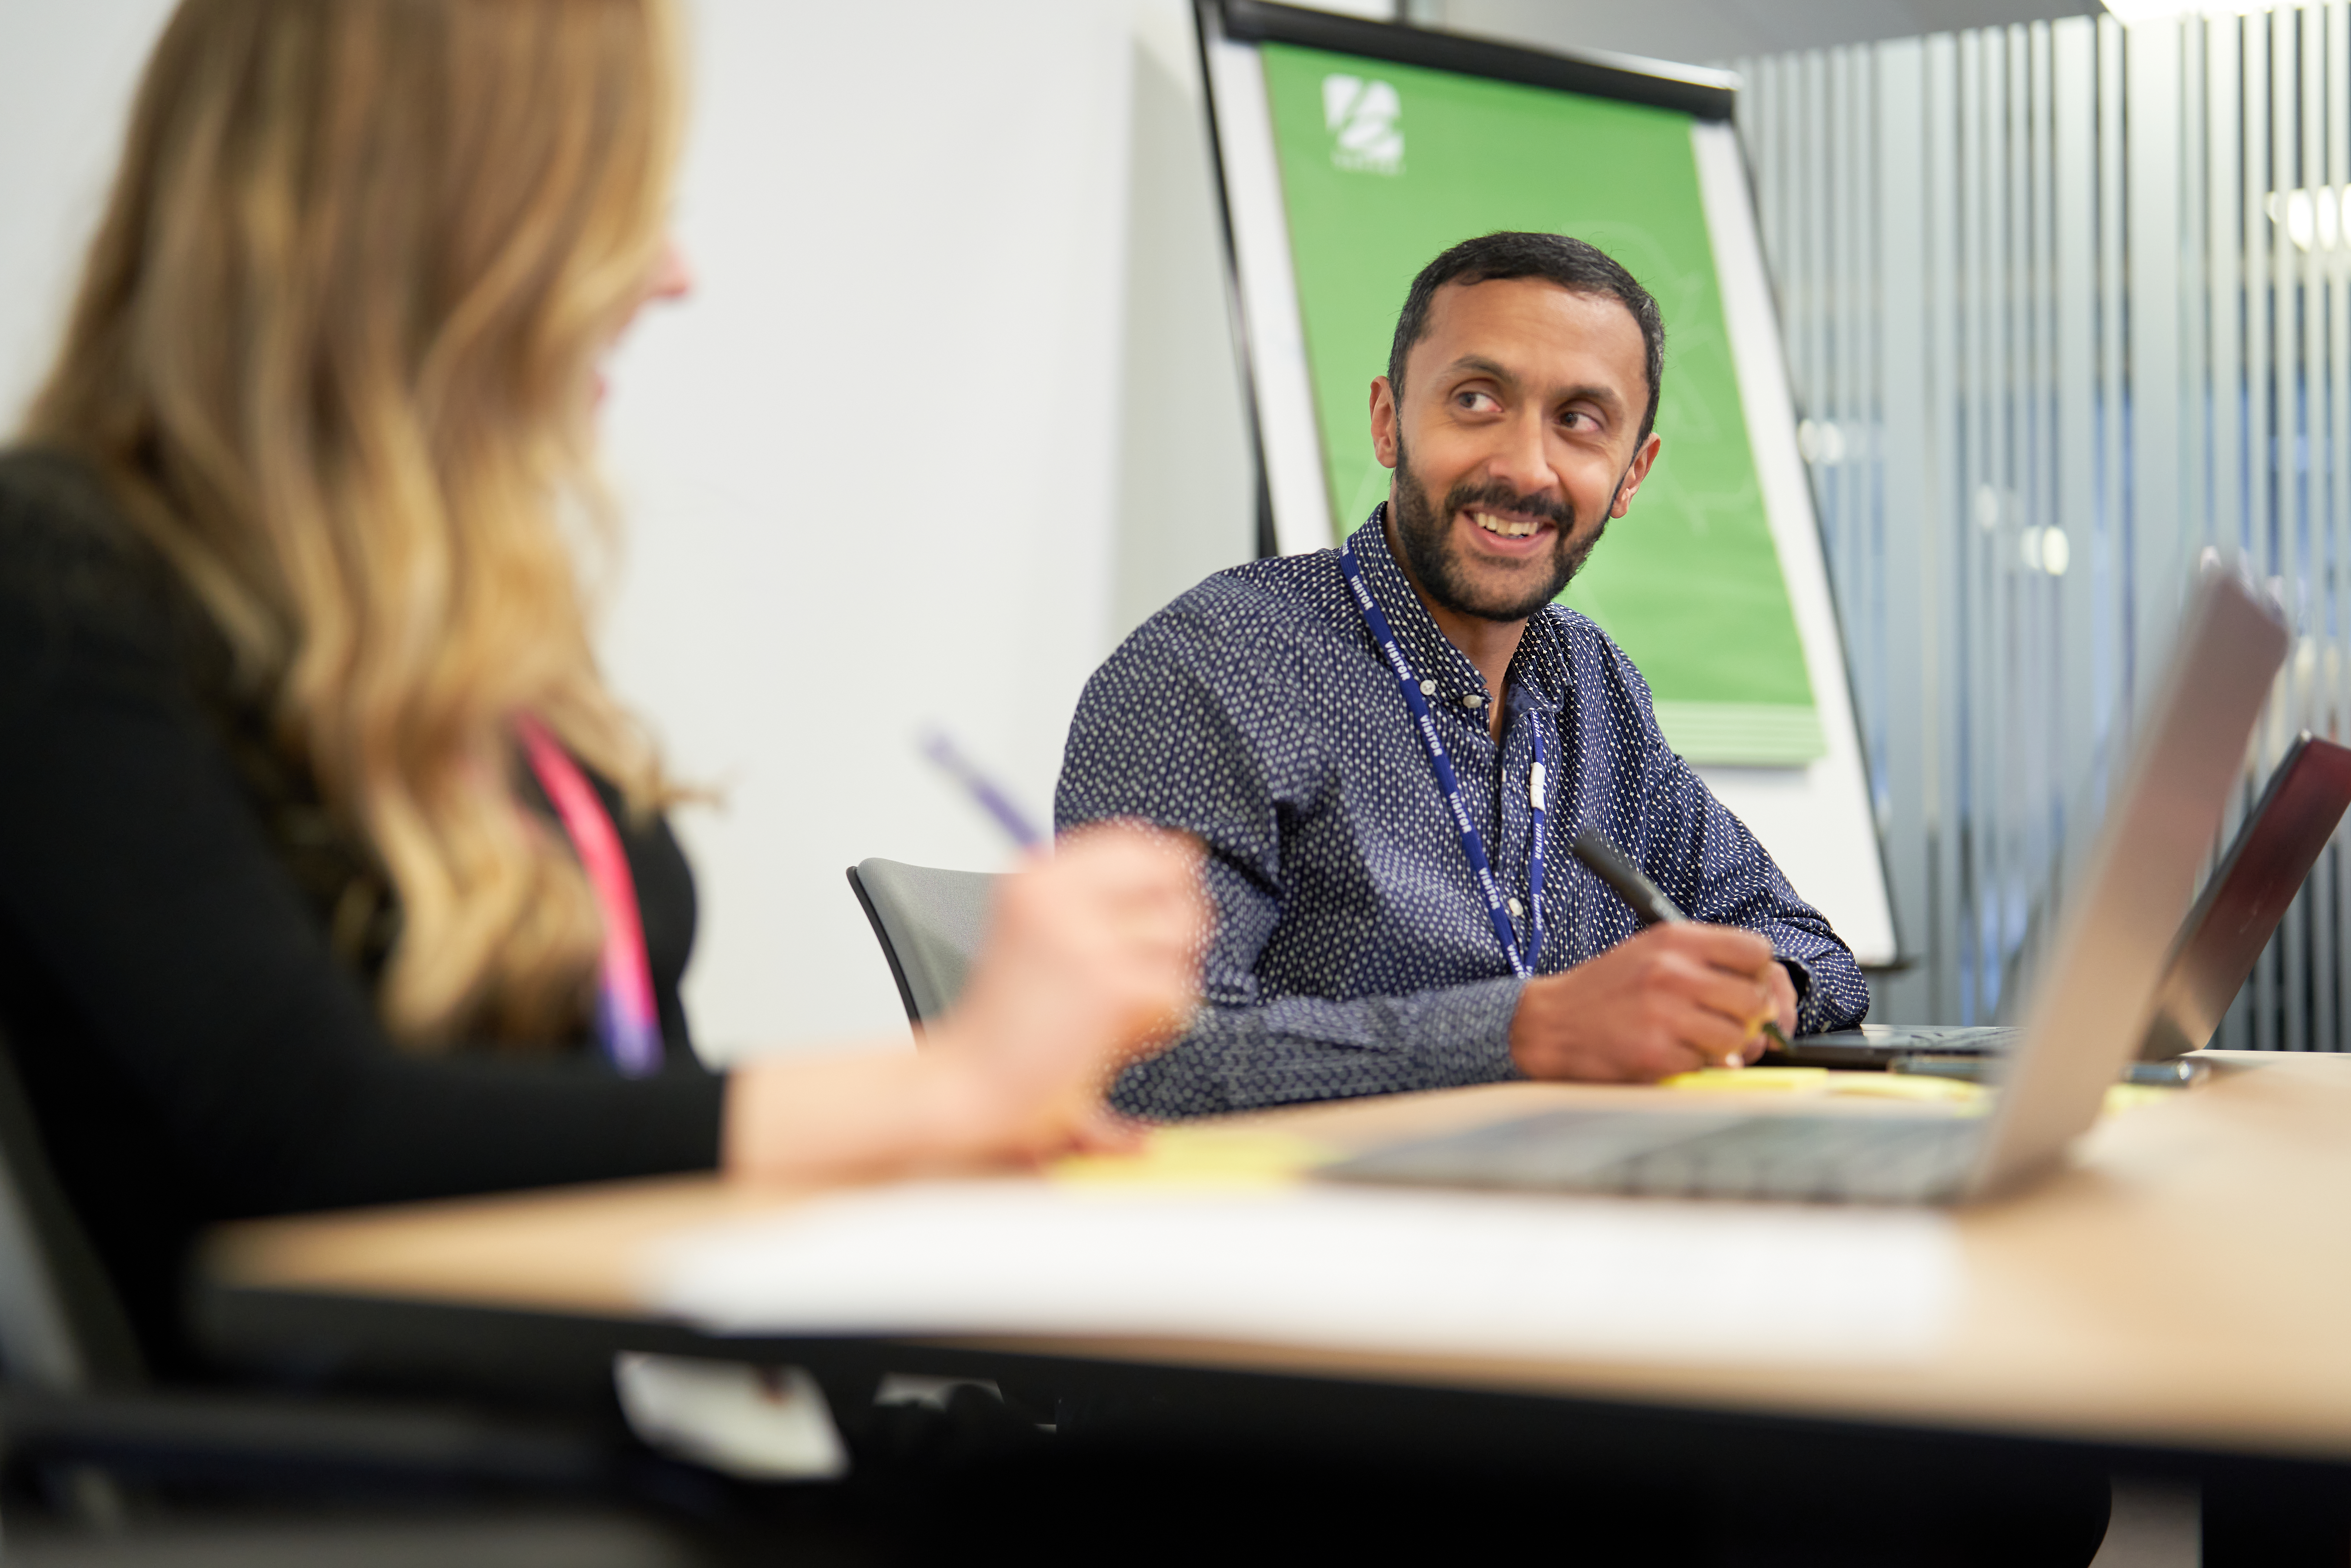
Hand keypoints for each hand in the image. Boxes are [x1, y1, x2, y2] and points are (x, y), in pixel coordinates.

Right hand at [916, 822, 1204, 1160]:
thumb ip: (1094, 892)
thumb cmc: (1006, 1020)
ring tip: (1120, 1005)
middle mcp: (1059, 896)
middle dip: (1174, 922)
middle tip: (1143, 962)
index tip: (1159, 904)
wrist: (971, 1084)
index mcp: (1035, 875)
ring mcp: (1087, 939)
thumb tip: (1180, 857)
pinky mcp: (1112, 988)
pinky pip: (1178, 989)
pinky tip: (1119, 1033)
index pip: (1135, 841)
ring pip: (1182, 934)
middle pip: (1173, 875)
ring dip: (1165, 975)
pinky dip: (1159, 1019)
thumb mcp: (1033, 929)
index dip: (1164, 873)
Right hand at [1508, 924, 1792, 1082]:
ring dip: (1725, 1047)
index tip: (1747, 988)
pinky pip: (1705, 1065)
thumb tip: (1763, 998)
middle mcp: (1672, 972)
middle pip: (1755, 999)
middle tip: (1729, 1025)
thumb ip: (1704, 966)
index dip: (1759, 975)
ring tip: (1697, 1041)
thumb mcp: (1651, 954)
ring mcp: (1664, 1013)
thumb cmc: (1604, 991)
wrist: (1550, 1022)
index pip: (1755, 951)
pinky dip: (1693, 1065)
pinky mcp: (1656, 1053)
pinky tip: (1669, 1052)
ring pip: (1737, 1037)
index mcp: (1675, 940)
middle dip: (1750, 1019)